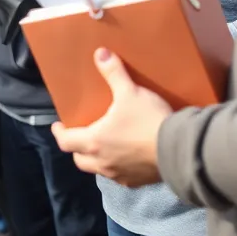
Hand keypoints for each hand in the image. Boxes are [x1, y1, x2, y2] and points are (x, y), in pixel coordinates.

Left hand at [51, 48, 172, 187]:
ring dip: (96, 159)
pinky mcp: (136, 182)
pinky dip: (116, 168)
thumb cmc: (148, 121)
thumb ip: (114, 73)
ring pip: (98, 170)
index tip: (58, 126)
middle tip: (80, 136)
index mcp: (94, 142)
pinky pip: (119, 177)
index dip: (59, 133)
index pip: (66, 142)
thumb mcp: (130, 92)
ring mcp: (119, 175)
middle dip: (76, 149)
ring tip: (102, 146)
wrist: (179, 150)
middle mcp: (102, 163)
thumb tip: (100, 53)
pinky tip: (125, 158)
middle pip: (79, 160)